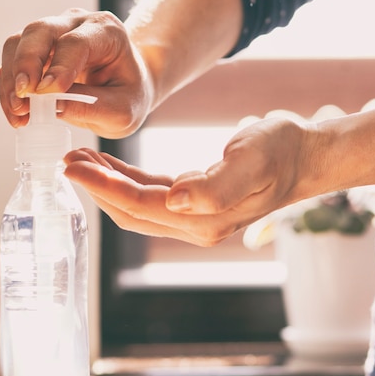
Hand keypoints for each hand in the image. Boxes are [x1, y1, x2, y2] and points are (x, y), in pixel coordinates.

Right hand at [0, 8, 153, 138]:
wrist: (125, 91)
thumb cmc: (127, 95)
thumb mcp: (122, 110)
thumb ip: (93, 107)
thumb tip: (54, 107)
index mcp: (106, 32)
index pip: (76, 42)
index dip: (59, 67)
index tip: (46, 93)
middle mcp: (77, 24)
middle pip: (40, 31)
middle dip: (26, 64)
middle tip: (22, 97)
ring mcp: (53, 33)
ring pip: (18, 43)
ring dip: (11, 79)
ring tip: (19, 113)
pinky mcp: (36, 50)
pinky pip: (12, 61)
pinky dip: (9, 88)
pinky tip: (16, 114)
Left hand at [64, 117, 320, 245]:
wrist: (306, 155)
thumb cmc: (283, 150)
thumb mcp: (254, 158)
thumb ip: (216, 185)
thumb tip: (177, 200)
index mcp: (206, 218)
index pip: (139, 206)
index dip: (102, 187)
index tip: (72, 165)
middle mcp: (196, 224)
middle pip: (130, 211)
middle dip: (96, 188)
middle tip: (68, 162)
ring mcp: (195, 218)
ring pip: (136, 205)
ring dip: (106, 184)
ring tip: (81, 160)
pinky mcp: (195, 204)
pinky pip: (150, 196)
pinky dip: (125, 182)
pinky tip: (110, 165)